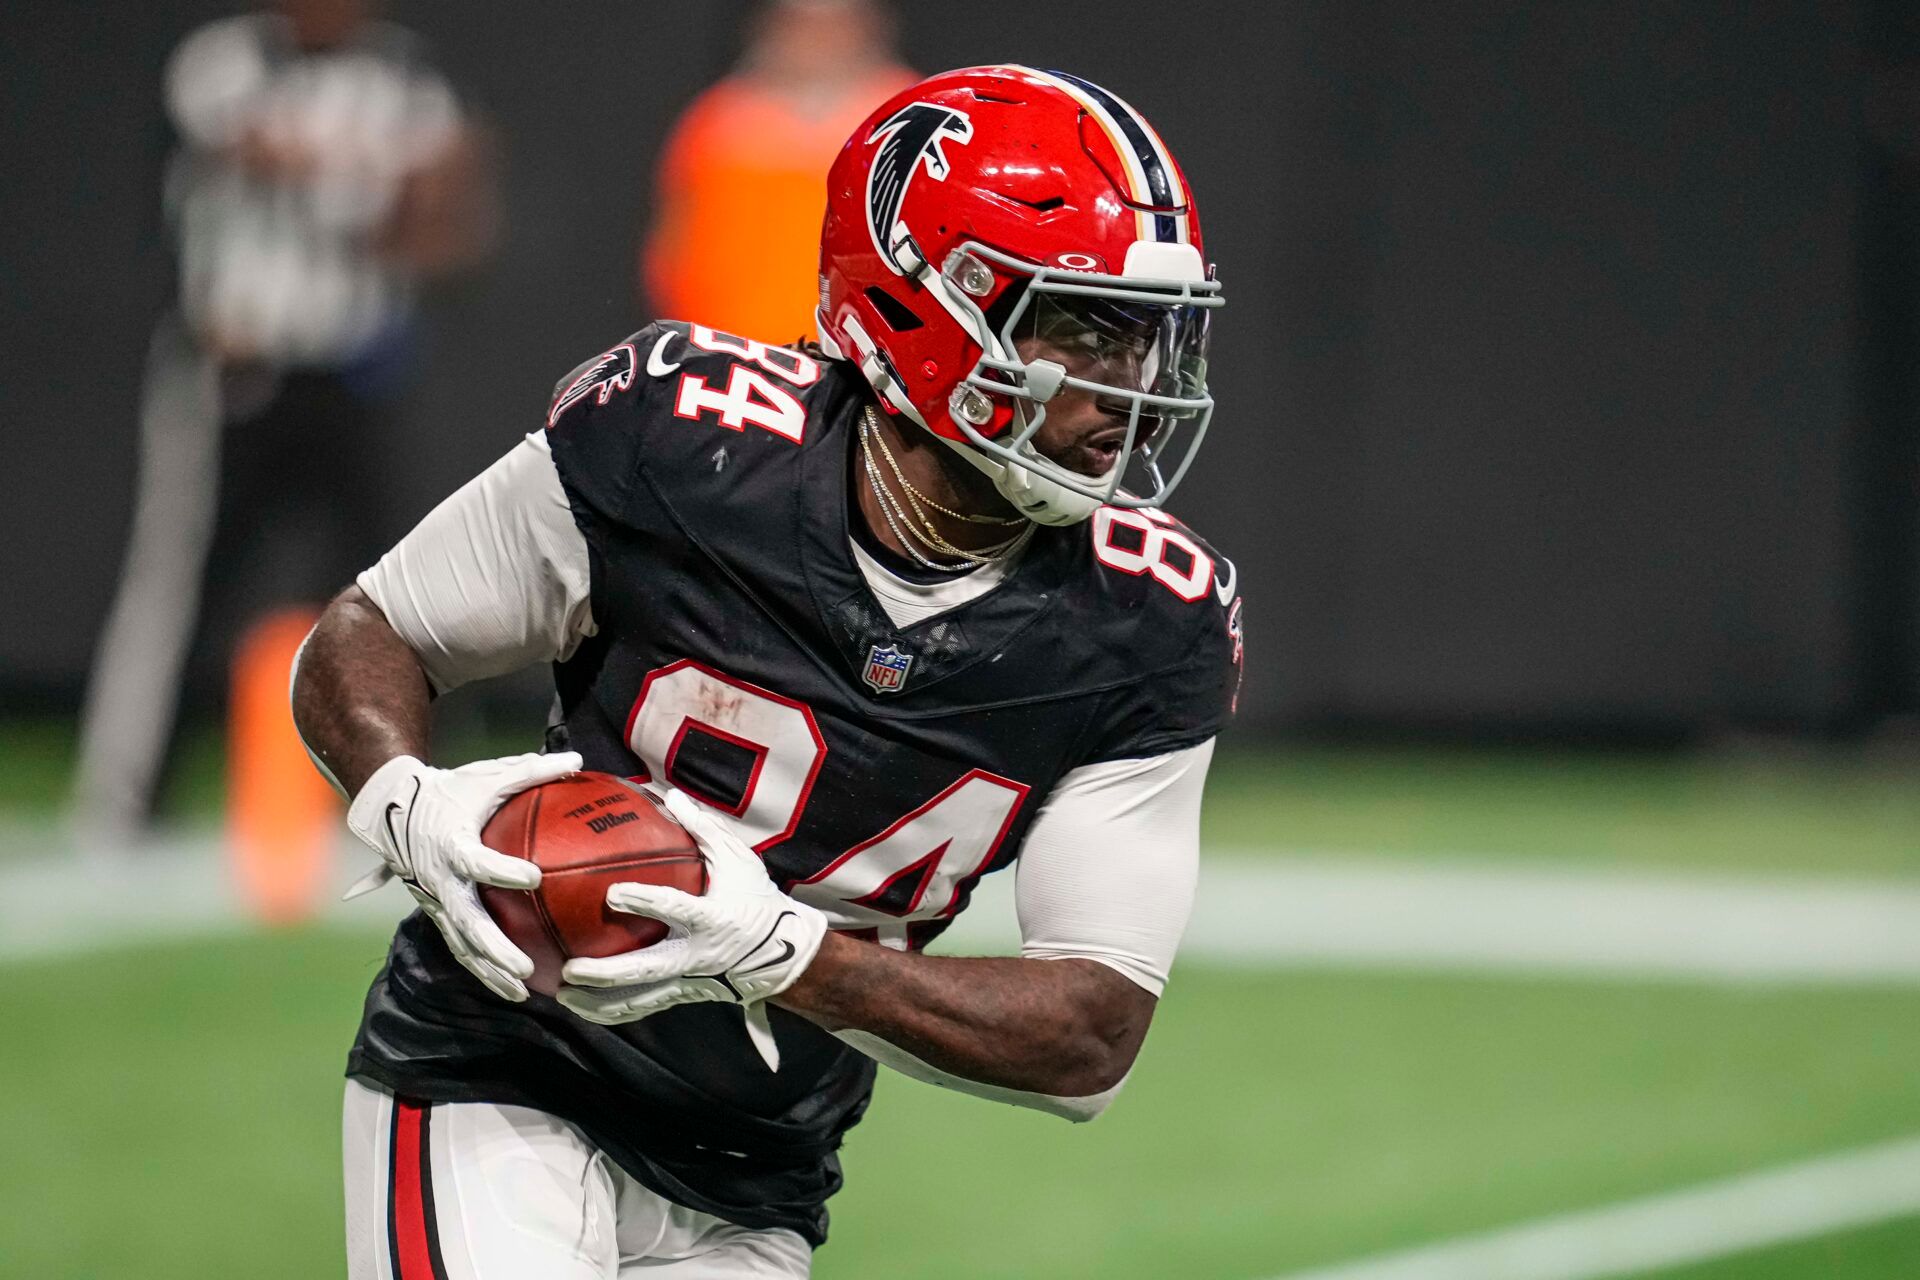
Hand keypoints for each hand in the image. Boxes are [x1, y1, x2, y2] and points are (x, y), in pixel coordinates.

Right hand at [346, 751, 581, 1001]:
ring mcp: (438, 901)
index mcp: (453, 844)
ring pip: (462, 944)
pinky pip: (462, 947)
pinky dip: (484, 970)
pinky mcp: (439, 913)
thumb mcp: (487, 775)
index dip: (502, 870)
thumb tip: (578, 761)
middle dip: (495, 948)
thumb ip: (531, 770)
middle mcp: (442, 879)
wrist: (395, 808)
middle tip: (526, 967)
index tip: (533, 877)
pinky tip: (515, 990)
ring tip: (523, 991)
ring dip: (490, 971)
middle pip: (467, 921)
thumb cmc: (452, 790)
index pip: (477, 861)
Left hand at [557, 789, 826, 1032]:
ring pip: (639, 999)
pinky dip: (611, 1011)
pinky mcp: (683, 994)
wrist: (783, 955)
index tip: (612, 893)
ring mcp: (689, 980)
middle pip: (647, 969)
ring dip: (599, 1002)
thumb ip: (703, 830)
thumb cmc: (757, 901)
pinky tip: (581, 1007)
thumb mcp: (738, 862)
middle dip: (607, 973)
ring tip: (562, 995)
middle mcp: (698, 955)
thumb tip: (669, 795)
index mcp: (713, 918)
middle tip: (570, 968)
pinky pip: (643, 1008)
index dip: (644, 902)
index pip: (675, 910)